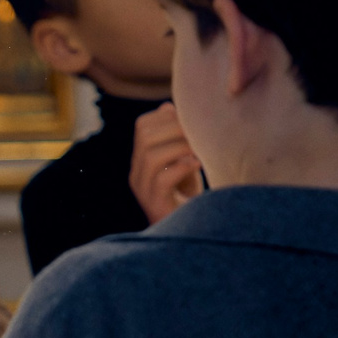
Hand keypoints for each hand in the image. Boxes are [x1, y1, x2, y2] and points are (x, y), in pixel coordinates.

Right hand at [127, 103, 202, 222]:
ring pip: (151, 156)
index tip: (189, 121)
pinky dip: (181, 167)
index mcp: (141, 160)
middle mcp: (137, 174)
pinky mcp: (155, 206)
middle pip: (145, 138)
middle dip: (175, 129)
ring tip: (200, 149)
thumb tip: (168, 107)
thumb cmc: (190, 196)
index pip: (142, 126)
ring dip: (180, 147)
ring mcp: (143, 191)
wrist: (192, 231)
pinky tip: (198, 165)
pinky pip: (161, 179)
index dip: (165, 117)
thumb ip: (177, 138)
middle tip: (199, 133)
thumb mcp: (184, 161)